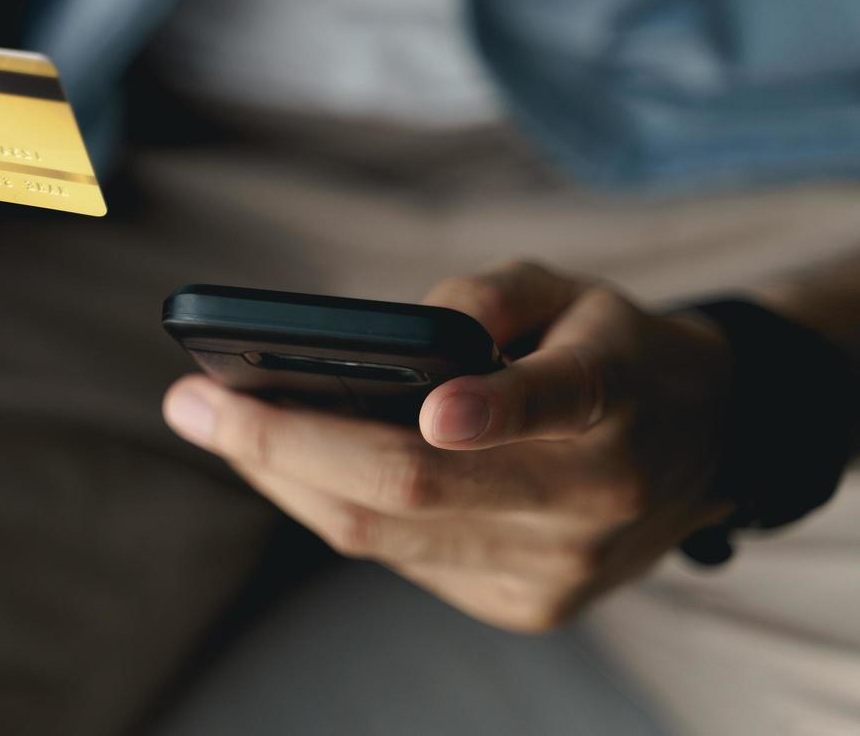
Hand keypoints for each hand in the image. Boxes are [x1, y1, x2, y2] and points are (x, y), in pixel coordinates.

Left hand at [162, 261, 735, 631]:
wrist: (706, 446)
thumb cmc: (615, 349)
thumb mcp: (574, 290)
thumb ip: (494, 293)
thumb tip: (395, 332)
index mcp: (620, 400)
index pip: (562, 400)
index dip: (493, 407)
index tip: (428, 402)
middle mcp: (591, 500)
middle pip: (419, 490)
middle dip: (286, 446)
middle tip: (191, 402)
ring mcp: (556, 570)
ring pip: (388, 536)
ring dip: (285, 479)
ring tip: (213, 422)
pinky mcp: (526, 607)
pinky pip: (398, 560)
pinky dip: (329, 506)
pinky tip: (285, 464)